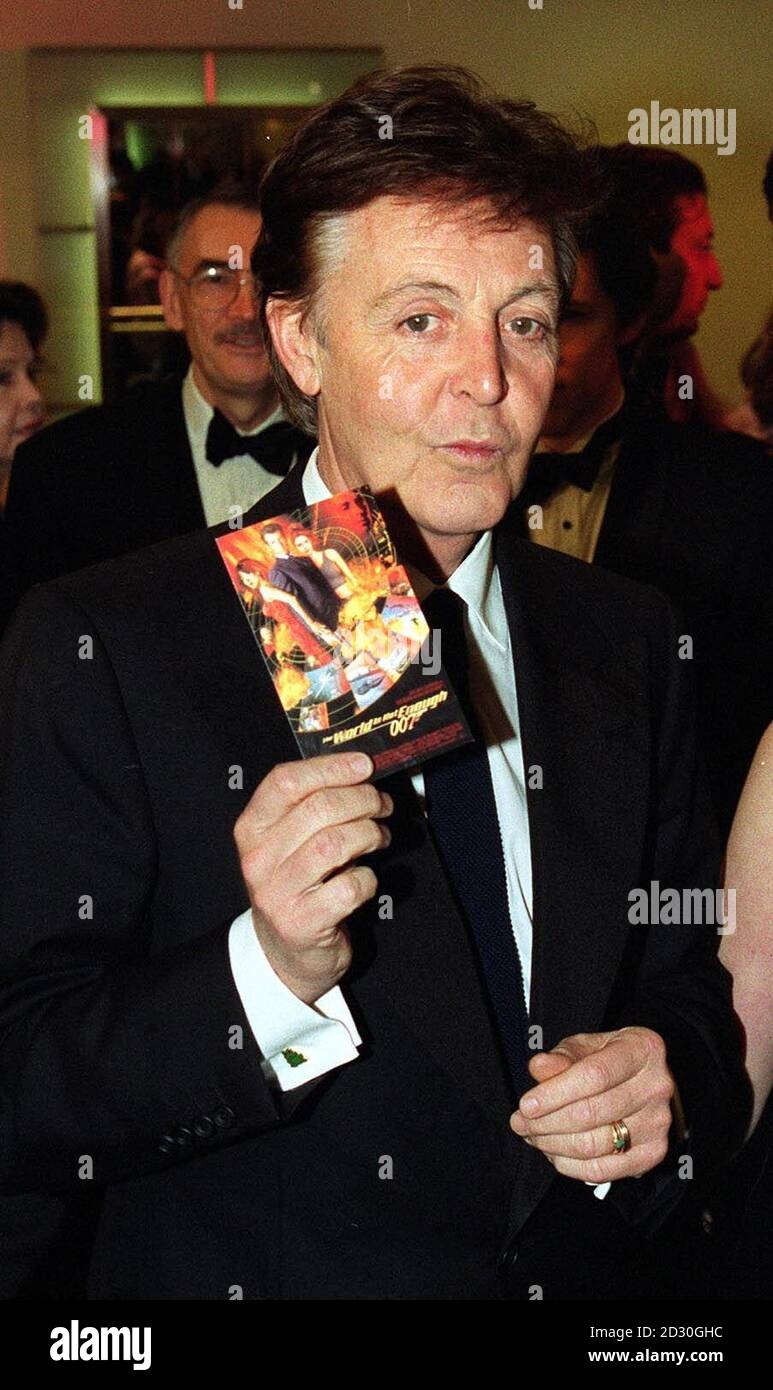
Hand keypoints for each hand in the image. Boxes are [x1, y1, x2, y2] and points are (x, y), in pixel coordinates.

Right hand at [234, 752, 391, 1003]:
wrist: (285, 953)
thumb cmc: (297, 885)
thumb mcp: (290, 842)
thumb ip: (315, 806)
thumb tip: (362, 771)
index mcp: (252, 829)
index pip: (285, 781)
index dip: (330, 767)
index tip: (364, 765)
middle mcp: (258, 859)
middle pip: (318, 808)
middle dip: (362, 800)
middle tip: (382, 804)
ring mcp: (277, 893)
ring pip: (335, 844)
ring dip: (369, 834)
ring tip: (379, 836)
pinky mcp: (301, 923)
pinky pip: (348, 887)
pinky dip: (368, 879)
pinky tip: (365, 880)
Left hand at [509, 1027, 674, 1182]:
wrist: (644, 1081)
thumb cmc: (609, 1059)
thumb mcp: (585, 1046)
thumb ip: (562, 1056)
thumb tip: (539, 1068)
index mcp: (642, 1049)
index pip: (594, 1075)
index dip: (555, 1093)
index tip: (526, 1105)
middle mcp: (657, 1086)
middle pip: (592, 1113)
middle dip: (546, 1122)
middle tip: (520, 1122)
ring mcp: (658, 1123)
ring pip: (595, 1144)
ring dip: (554, 1145)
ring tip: (533, 1136)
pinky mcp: (653, 1153)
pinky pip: (604, 1169)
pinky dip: (570, 1166)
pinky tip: (554, 1153)